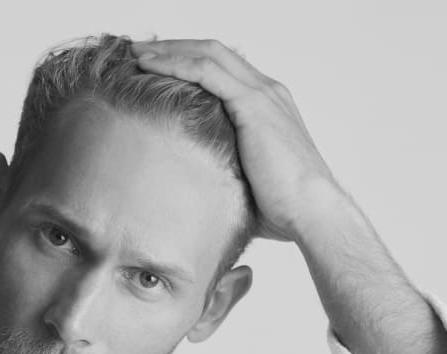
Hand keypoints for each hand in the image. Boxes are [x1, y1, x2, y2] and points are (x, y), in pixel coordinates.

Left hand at [131, 39, 349, 242]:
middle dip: (173, 47)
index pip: (224, 69)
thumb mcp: (249, 181)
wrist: (311, 212)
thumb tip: (199, 190)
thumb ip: (228, 171)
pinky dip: (175, 64)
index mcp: (269, 106)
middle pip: (213, 52)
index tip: (155, 67)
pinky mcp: (253, 105)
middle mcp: (268, 91)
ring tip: (135, 53)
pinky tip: (148, 66)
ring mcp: (262, 94)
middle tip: (137, 50)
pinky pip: (206, 72)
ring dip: (168, 50)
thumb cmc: (284, 209)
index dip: (189, 62)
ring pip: (207, 54)